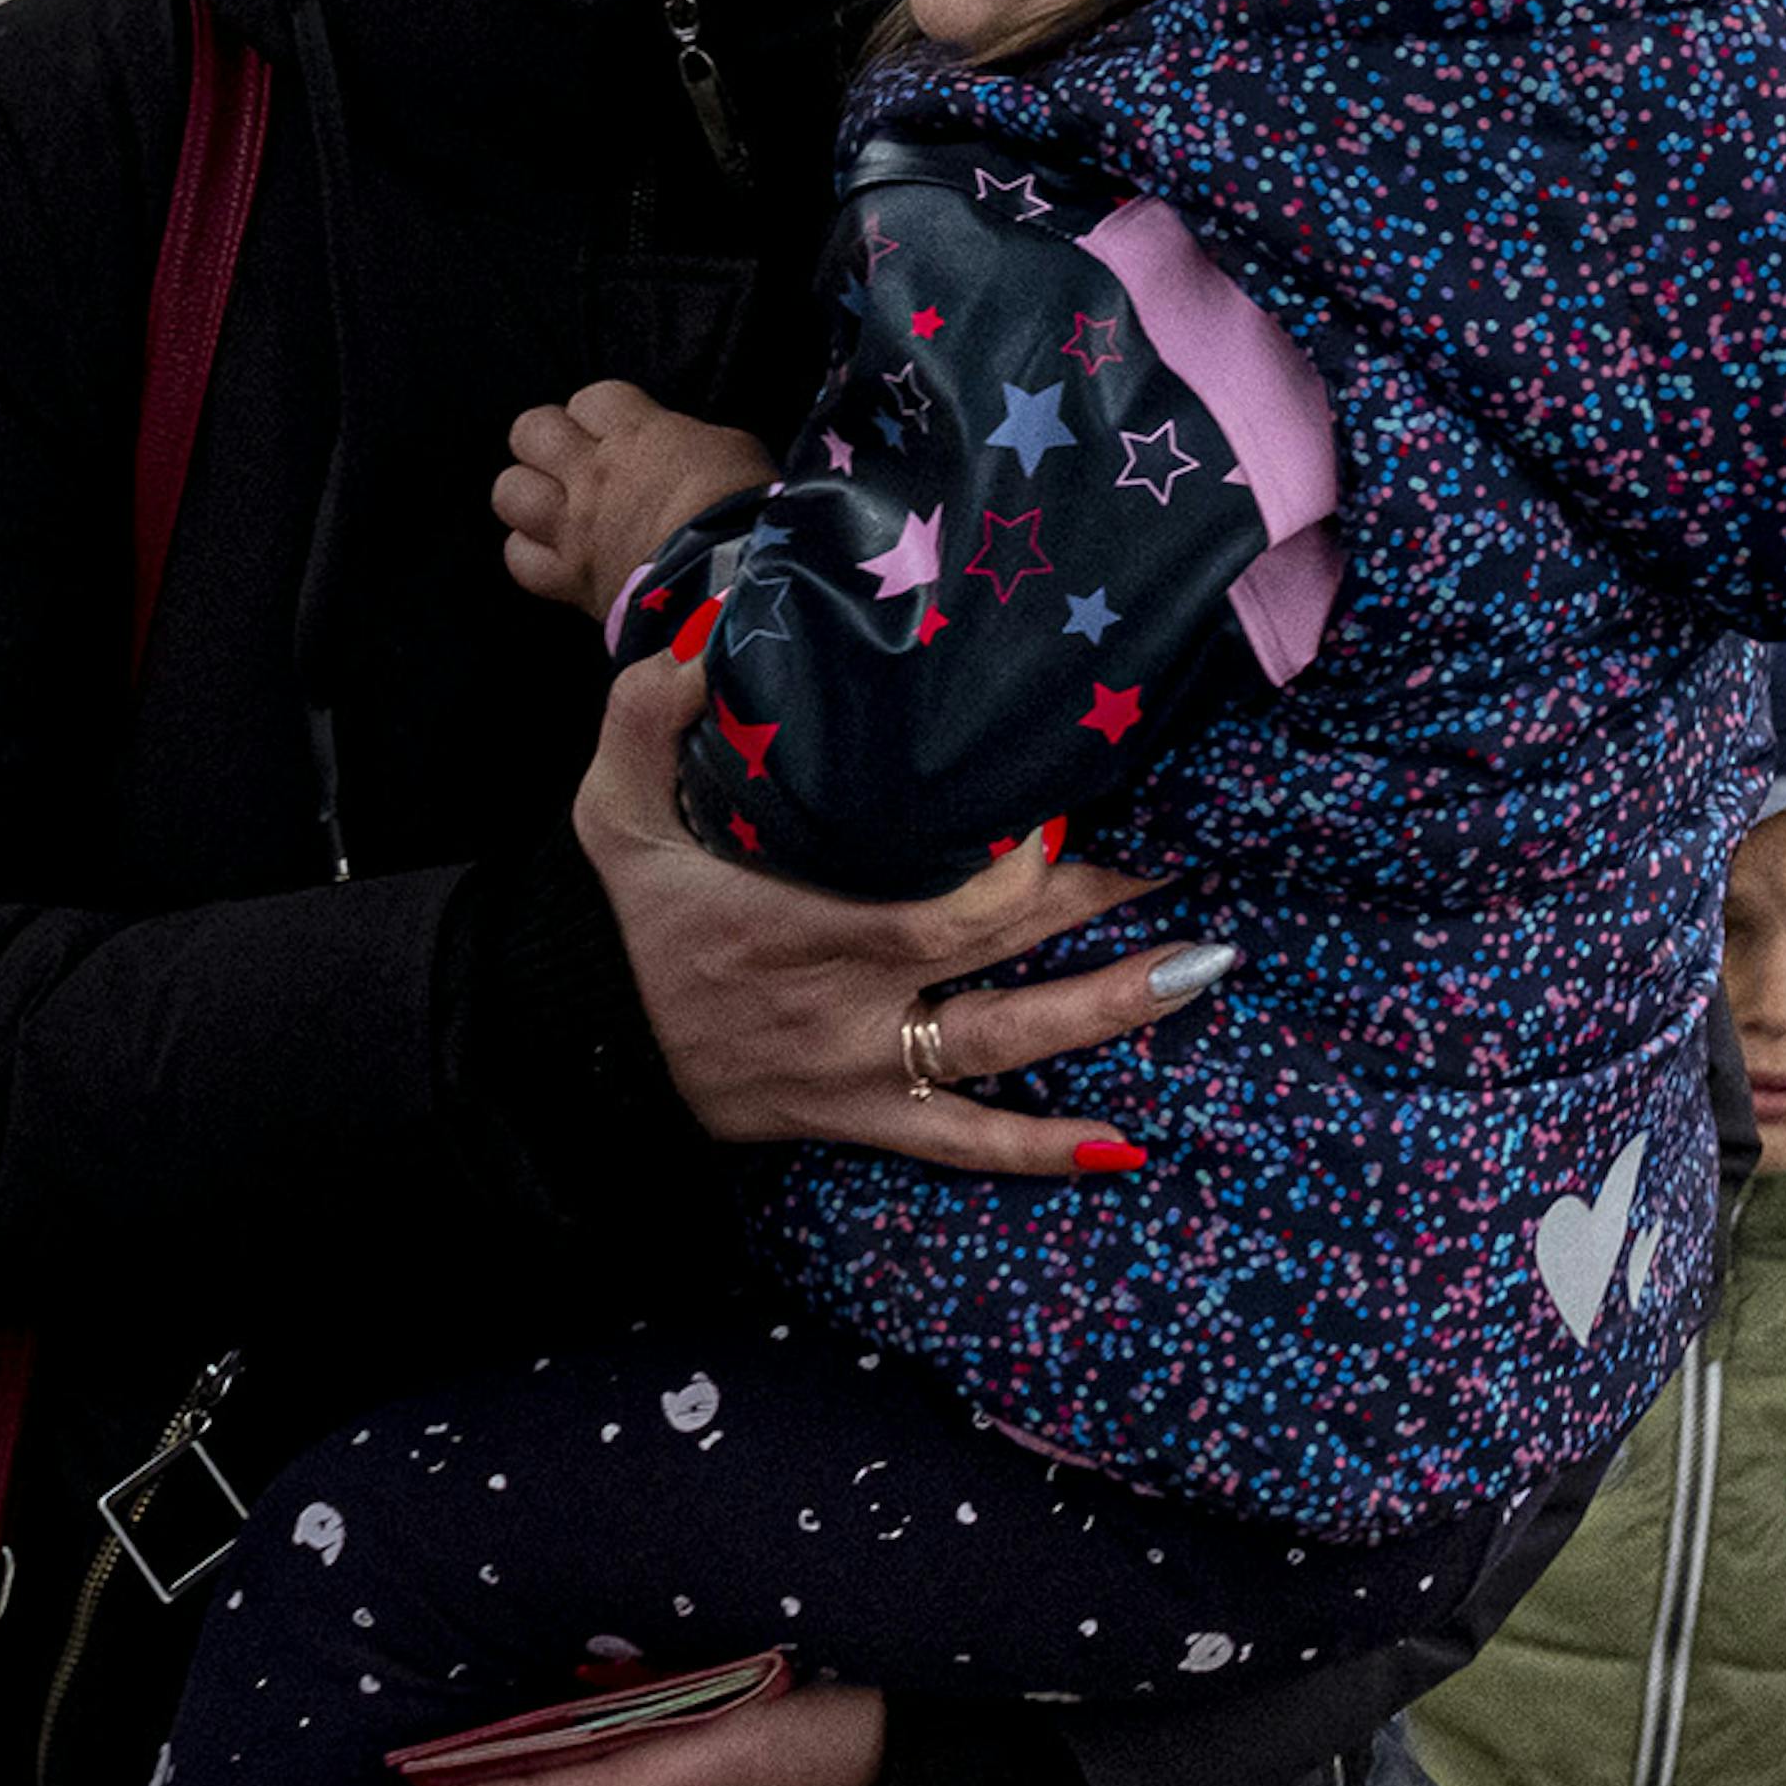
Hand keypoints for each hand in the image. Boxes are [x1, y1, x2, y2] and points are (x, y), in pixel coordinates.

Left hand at [496, 380, 779, 614]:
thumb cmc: (747, 510)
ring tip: (554, 506)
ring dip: (528, 495)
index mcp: (637, 433)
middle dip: (546, 441)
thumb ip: (688, 440)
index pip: (591, 398)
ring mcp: (574, 527)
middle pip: (530, 430)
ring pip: (510, 491)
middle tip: (573, 461)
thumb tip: (678, 448)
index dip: (600, 413)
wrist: (735, 584)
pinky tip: (553, 554)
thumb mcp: (731, 449)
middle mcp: (593, 474)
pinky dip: (531, 553)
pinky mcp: (570, 579)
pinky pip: (520, 557)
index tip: (618, 430)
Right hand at [577, 650, 1226, 1172]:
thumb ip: (648, 714)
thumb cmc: (615, 924)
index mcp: (795, 931)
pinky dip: (1040, 1151)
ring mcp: (862, 1071)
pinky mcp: (863, 1117)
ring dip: (1107, 1011)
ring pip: (1002, 1050)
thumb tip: (715, 634)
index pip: (934, 911)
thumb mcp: (609, 811)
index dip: (1012, 872)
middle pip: (995, 962)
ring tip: (1202, 968)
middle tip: (1180, 858)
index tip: (1062, 806)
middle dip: (1094, 909)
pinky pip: (961, 1144)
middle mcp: (845, 1009)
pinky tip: (1124, 1145)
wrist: (584, 1054)